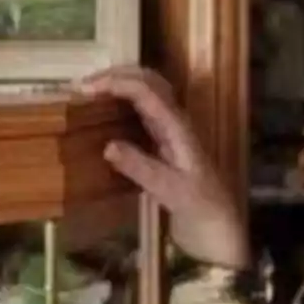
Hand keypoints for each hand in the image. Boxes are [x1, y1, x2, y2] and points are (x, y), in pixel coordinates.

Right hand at [75, 65, 250, 269]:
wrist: (220, 228)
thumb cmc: (200, 208)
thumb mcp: (169, 191)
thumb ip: (141, 168)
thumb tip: (108, 145)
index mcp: (178, 127)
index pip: (145, 90)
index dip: (115, 83)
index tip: (84, 89)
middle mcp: (176, 122)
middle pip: (148, 81)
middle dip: (117, 75)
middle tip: (83, 86)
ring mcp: (172, 132)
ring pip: (147, 93)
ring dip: (121, 85)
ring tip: (91, 93)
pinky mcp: (167, 144)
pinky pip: (145, 113)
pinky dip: (124, 105)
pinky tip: (107, 115)